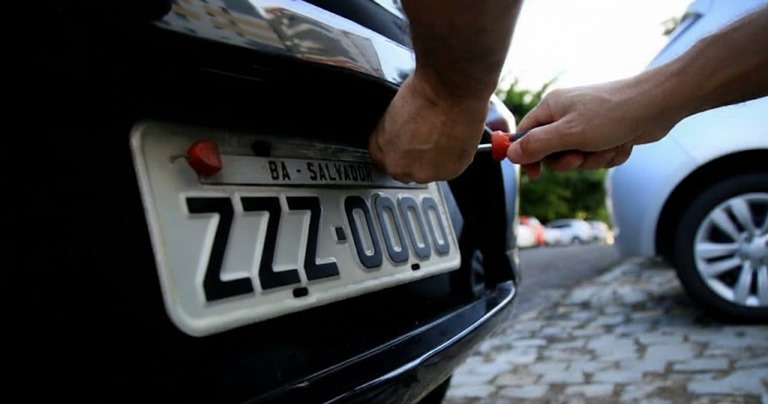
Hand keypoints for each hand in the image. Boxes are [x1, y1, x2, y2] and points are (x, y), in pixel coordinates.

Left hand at [368, 72, 488, 183]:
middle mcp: (399, 166)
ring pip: (429, 172)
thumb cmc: (425, 91)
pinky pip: (450, 170)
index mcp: (380, 150)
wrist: (451, 90)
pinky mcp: (448, 172)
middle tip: (428, 139)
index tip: (408, 146)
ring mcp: (424, 172)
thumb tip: (405, 138)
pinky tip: (453, 140)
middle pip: (406, 170)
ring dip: (435, 160)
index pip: (384, 161)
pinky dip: (453, 159)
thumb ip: (396, 134)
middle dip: (417, 158)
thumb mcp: (395, 114)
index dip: (400, 151)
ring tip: (443, 137)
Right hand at [506, 78, 679, 178]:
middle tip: (581, 157)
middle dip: (570, 160)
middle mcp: (567, 114)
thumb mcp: (569, 134)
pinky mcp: (607, 132)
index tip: (534, 175)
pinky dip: (610, 155)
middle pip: (552, 151)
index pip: (526, 134)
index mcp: (552, 107)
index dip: (527, 156)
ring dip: (594, 159)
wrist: (658, 104)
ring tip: (608, 146)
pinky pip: (598, 155)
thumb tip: (511, 154)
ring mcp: (588, 123)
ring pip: (579, 157)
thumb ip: (537, 145)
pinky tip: (622, 143)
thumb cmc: (613, 114)